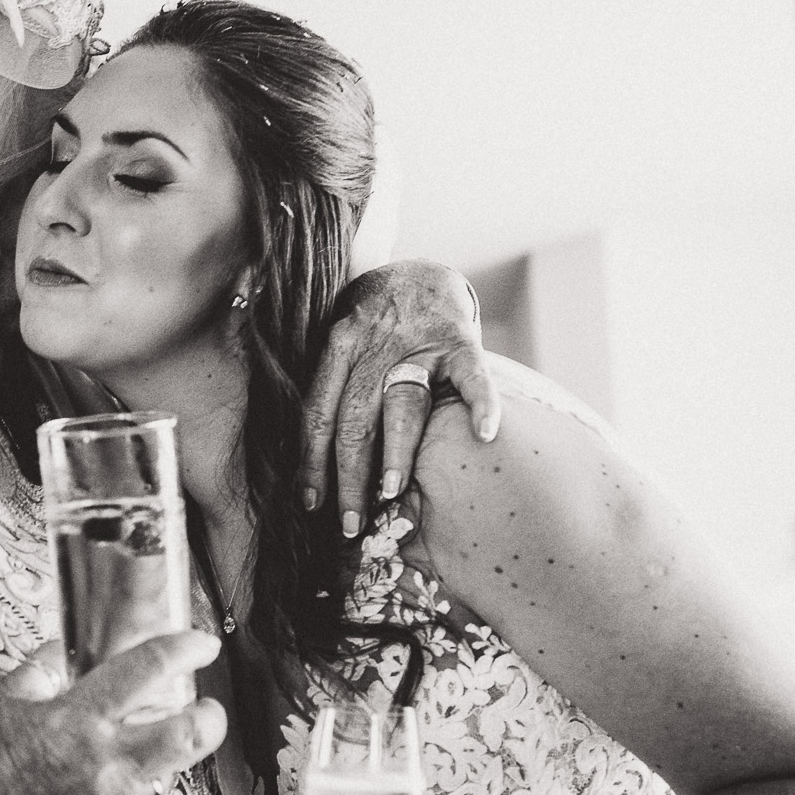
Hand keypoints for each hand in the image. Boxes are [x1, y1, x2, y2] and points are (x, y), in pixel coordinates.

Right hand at [0, 629, 226, 794]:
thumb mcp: (8, 699)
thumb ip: (45, 672)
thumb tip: (65, 651)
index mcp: (77, 719)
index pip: (149, 670)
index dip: (185, 650)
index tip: (201, 645)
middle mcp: (101, 767)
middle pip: (190, 736)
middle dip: (210, 718)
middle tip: (208, 710)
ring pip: (157, 779)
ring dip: (143, 767)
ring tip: (101, 767)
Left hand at [300, 261, 503, 534]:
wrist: (420, 272)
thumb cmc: (374, 326)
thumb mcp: (343, 348)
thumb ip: (335, 393)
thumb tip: (317, 465)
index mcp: (336, 349)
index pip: (317, 412)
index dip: (312, 461)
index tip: (310, 503)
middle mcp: (371, 344)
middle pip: (353, 420)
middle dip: (348, 477)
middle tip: (349, 523)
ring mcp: (416, 342)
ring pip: (402, 405)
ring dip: (395, 452)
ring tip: (390, 493)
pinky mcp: (459, 338)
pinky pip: (472, 374)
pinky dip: (480, 403)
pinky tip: (483, 433)